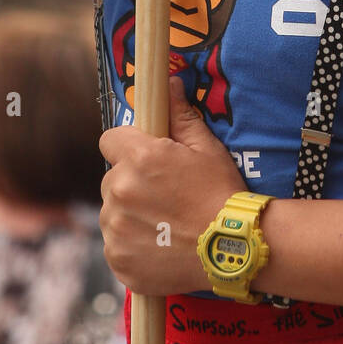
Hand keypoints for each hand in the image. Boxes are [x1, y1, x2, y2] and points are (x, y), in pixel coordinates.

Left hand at [98, 76, 243, 295]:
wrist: (233, 249)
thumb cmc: (222, 194)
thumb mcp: (207, 149)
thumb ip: (180, 116)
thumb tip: (168, 84)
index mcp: (139, 158)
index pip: (110, 140)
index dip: (127, 146)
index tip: (145, 158)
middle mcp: (119, 191)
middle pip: (111, 178)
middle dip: (131, 182)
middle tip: (164, 195)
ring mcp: (115, 229)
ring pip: (112, 213)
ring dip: (130, 215)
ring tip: (165, 225)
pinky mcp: (117, 259)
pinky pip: (115, 244)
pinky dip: (132, 245)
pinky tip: (160, 246)